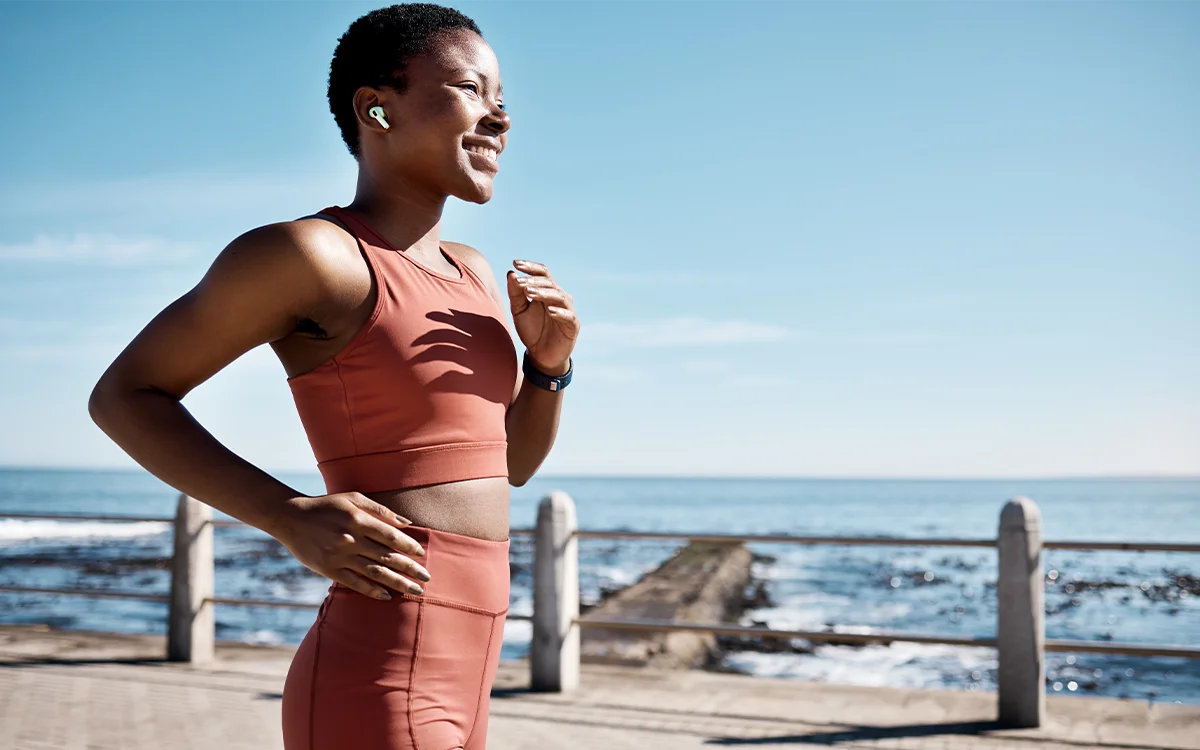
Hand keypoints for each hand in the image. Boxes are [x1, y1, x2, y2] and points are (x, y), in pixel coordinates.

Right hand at [272, 493, 429, 600]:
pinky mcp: (329, 569)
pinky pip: (354, 582)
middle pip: (386, 557)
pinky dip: (372, 590)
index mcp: (358, 520)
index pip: (391, 536)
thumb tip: (407, 523)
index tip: (422, 554)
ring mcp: (340, 556)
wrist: (291, 518)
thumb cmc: (327, 506)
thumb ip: (380, 510)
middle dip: (410, 569)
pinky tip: (386, 596)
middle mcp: (350, 539)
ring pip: (374, 572)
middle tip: (427, 579)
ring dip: (397, 583)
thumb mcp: (353, 499)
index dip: (409, 546)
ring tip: (414, 591)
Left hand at [506, 260, 578, 374]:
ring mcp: (568, 310)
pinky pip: (568, 316)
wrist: (542, 356)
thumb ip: (515, 294)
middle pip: (549, 283)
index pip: (542, 273)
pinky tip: (550, 310)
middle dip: (533, 281)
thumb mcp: (519, 311)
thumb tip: (511, 273)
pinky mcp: (573, 325)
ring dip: (544, 293)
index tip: (516, 263)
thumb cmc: (532, 330)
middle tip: (519, 282)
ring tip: (530, 293)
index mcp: (547, 291)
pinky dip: (560, 312)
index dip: (530, 267)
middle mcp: (559, 297)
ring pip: (559, 296)